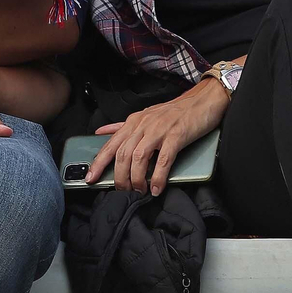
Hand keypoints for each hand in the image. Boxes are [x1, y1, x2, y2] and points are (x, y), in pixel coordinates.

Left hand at [86, 79, 228, 195]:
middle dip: (119, 176)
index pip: (110, 144)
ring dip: (137, 178)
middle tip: (122, 191)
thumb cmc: (173, 112)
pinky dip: (158, 176)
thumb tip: (102, 132)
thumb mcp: (144, 117)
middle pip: (122, 154)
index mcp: (133, 122)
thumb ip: (122, 127)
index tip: (90, 178)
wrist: (201, 101)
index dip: (98, 163)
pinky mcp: (176, 136)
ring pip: (139, 157)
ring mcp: (159, 130)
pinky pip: (164, 159)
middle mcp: (142, 125)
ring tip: (138, 191)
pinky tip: (157, 188)